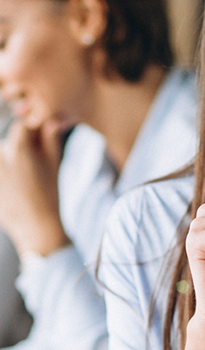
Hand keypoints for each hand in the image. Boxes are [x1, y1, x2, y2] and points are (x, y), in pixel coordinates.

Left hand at [0, 120, 69, 255]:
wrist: (37, 228)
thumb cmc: (49, 196)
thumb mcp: (55, 164)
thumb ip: (51, 138)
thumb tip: (51, 120)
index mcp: (18, 148)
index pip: (22, 127)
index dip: (33, 133)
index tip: (38, 144)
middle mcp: (1, 156)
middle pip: (9, 143)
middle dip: (20, 151)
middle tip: (32, 171)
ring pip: (2, 157)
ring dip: (9, 164)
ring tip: (23, 183)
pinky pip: (0, 173)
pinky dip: (5, 176)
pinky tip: (13, 189)